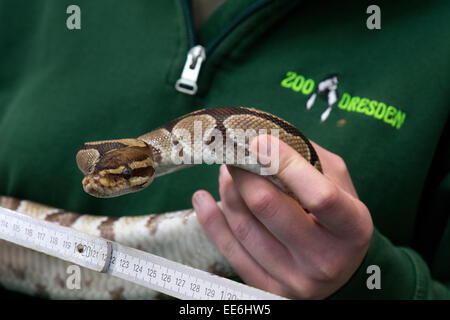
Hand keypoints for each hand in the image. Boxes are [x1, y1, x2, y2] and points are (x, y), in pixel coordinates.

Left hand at [192, 135, 372, 298]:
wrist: (339, 269)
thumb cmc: (337, 218)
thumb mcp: (339, 183)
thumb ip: (308, 159)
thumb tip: (263, 138)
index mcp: (352, 229)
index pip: (318, 195)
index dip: (285, 163)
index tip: (259, 140)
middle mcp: (324, 260)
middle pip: (269, 208)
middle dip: (244, 172)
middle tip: (233, 152)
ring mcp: (294, 279)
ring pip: (244, 227)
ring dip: (228, 191)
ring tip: (226, 172)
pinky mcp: (268, 289)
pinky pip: (230, 251)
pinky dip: (211, 221)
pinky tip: (202, 198)